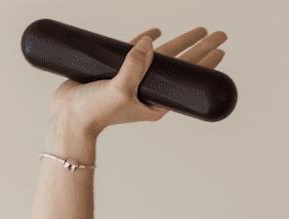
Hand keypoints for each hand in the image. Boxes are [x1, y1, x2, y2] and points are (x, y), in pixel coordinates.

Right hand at [49, 27, 228, 134]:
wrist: (68, 117)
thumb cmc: (95, 111)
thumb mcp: (119, 90)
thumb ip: (134, 66)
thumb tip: (150, 41)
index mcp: (157, 103)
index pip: (187, 77)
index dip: (205, 61)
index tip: (221, 49)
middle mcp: (148, 92)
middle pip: (182, 65)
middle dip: (201, 49)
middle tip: (220, 34)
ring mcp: (133, 82)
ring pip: (163, 57)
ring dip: (181, 43)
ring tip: (200, 31)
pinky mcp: (116, 72)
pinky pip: (135, 54)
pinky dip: (145, 41)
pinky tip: (156, 33)